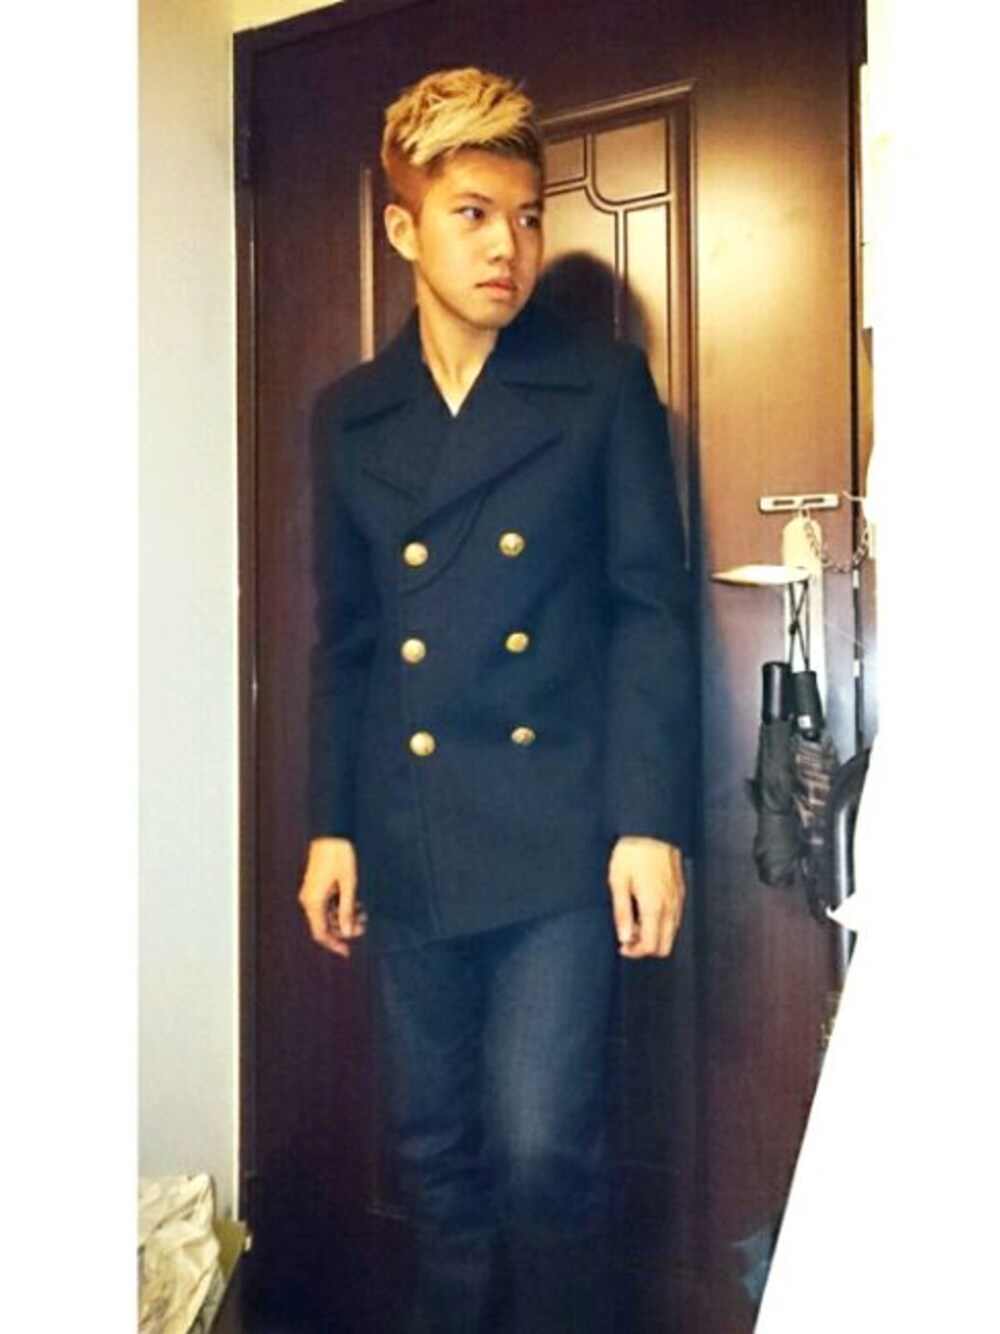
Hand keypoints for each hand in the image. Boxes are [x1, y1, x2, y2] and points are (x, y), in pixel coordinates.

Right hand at [298, 837, 365, 957]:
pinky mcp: (316, 885)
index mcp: (314, 902)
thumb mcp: (348, 884)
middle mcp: (309, 899)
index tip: (347, 951)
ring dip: (344, 916)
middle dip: (344, 927)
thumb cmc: (340, 856)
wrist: (330, 833)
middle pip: (325, 924)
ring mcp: (312, 892)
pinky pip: (327, 903)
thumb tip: (347, 932)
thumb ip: (347, 910)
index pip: (321, 933)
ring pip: (327, 913)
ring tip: (363, 912)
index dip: (334, 944)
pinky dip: (340, 905)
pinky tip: (355, 902)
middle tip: (363, 924)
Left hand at [607, 836, 685, 958]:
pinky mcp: (681, 891)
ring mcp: (678, 899)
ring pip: (672, 933)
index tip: (622, 946)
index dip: (636, 952)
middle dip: (646, 947)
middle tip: (628, 935)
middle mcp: (670, 906)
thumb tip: (624, 938)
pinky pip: (675, 918)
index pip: (651, 946)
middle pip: (665, 946)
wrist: (653, 828)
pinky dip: (662, 923)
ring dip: (655, 935)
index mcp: (654, 906)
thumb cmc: (632, 852)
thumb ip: (622, 913)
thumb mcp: (618, 881)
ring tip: (635, 920)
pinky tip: (647, 909)